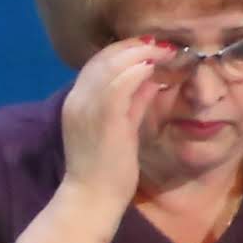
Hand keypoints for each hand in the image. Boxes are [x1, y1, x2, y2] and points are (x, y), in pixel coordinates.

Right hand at [54, 35, 178, 211]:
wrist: (92, 199)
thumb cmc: (105, 170)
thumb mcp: (120, 127)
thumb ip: (133, 101)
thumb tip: (151, 77)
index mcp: (77, 102)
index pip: (97, 63)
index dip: (125, 50)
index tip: (151, 47)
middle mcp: (78, 99)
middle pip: (103, 57)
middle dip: (135, 45)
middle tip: (163, 42)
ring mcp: (87, 107)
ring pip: (111, 64)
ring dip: (140, 52)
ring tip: (165, 49)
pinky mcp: (104, 118)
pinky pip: (119, 83)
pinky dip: (137, 69)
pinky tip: (154, 65)